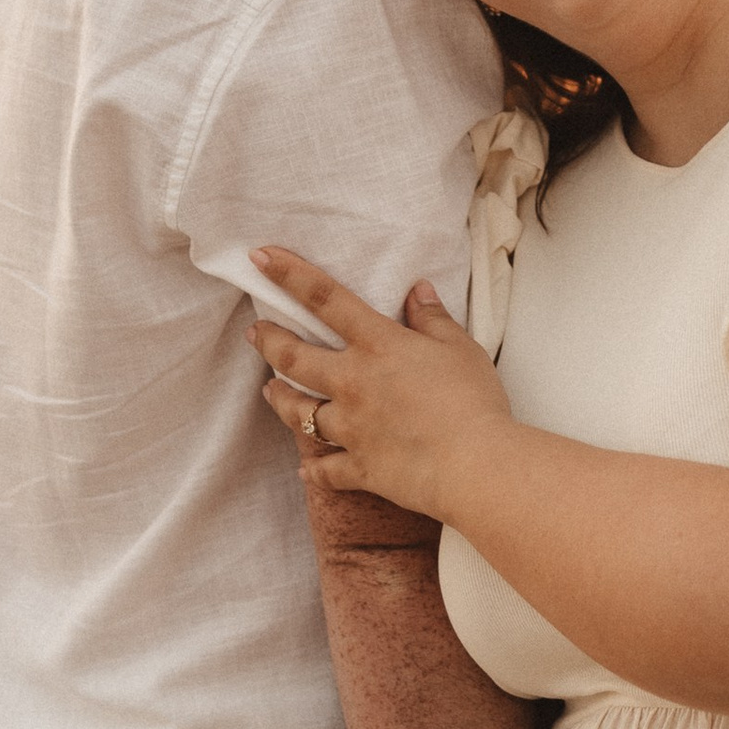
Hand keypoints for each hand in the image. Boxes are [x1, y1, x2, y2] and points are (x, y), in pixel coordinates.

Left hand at [247, 252, 511, 522]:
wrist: (473, 465)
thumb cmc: (473, 402)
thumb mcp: (460, 347)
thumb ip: (433, 319)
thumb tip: (418, 290)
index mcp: (377, 346)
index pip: (325, 299)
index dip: (290, 274)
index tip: (260, 257)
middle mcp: (353, 382)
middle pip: (294, 357)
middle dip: (269, 342)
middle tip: (255, 334)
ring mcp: (351, 428)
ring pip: (298, 413)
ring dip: (280, 400)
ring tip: (269, 391)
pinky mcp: (359, 467)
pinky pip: (326, 471)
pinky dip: (314, 471)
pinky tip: (305, 470)